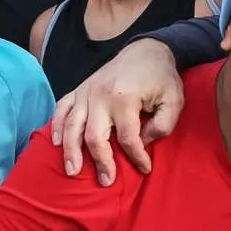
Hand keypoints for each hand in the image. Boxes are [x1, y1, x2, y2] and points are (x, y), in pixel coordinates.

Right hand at [50, 38, 182, 184]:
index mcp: (126, 98)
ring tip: (73, 172)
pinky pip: (62, 108)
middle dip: (101, 162)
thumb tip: (143, 142)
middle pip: (95, 137)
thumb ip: (163, 125)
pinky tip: (56, 143)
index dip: (137, 157)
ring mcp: (87, 91)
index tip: (145, 168)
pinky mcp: (80, 88)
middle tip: (106, 181)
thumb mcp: (174, 99)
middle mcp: (101, 96)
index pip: (128, 138)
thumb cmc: (161, 77)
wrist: (146, 49)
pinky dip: (56, 125)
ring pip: (72, 126)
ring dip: (71, 151)